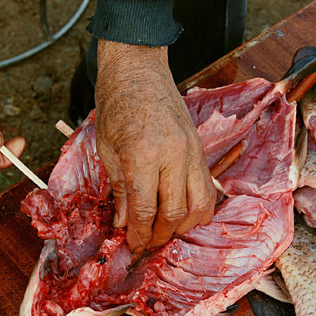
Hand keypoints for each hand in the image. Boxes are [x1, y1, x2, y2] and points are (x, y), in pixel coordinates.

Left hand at [95, 39, 215, 252]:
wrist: (138, 68)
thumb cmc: (117, 104)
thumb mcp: (107, 148)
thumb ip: (120, 189)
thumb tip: (123, 222)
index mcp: (144, 155)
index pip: (146, 210)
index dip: (139, 235)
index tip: (132, 247)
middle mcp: (174, 156)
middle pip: (175, 214)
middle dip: (160, 236)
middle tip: (147, 245)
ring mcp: (192, 152)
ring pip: (199, 205)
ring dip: (183, 226)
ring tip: (166, 232)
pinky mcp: (200, 149)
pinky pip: (207, 187)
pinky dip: (197, 207)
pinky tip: (183, 213)